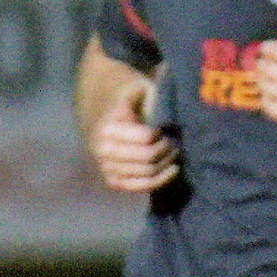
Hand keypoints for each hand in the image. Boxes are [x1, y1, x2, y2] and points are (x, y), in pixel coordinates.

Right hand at [86, 69, 180, 193]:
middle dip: (167, 149)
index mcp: (108, 128)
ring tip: (173, 152)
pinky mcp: (112, 180)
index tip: (165, 128)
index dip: (162, 134)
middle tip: (174, 141)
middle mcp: (103, 150)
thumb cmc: (127, 99)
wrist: (102, 113)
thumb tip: (156, 113)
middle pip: (148, 157)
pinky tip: (172, 169)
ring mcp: (106, 167)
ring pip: (147, 173)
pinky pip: (139, 187)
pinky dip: (159, 181)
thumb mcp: (135, 88)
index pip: (146, 138)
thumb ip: (145, 95)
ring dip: (166, 163)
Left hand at [253, 10, 276, 129]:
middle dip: (262, 64)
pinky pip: (271, 109)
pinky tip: (272, 94)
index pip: (272, 51)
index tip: (269, 49)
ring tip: (269, 78)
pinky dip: (266, 101)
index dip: (266, 48)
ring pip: (265, 89)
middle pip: (265, 70)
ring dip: (262, 82)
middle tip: (267, 64)